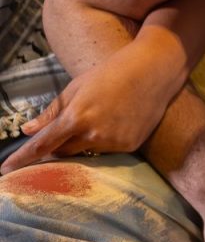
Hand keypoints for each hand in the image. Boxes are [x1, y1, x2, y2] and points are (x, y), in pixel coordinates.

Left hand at [4, 28, 188, 172]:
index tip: (5, 169)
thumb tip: (28, 129)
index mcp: (76, 116)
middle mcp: (94, 133)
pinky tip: (117, 120)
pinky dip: (105, 140)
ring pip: (86, 151)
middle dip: (58, 144)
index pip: (42, 145)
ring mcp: (113, 141)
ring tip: (102, 116)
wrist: (153, 72)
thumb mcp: (75, 88)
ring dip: (84, 141)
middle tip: (71, 124)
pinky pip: (107, 151)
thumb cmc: (110, 74)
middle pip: (62, 152)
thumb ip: (51, 112)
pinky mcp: (130, 145)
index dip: (22, 158)